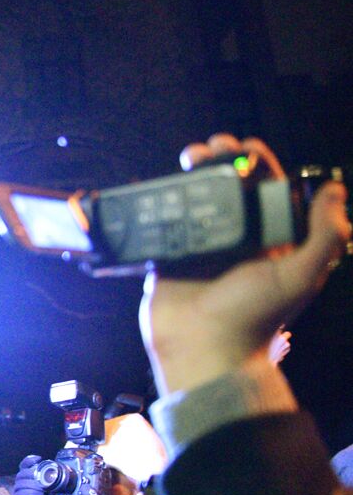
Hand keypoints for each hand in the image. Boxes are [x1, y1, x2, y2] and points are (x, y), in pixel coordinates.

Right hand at [141, 135, 349, 396]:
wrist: (203, 349)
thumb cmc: (254, 317)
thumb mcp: (301, 276)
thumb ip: (324, 235)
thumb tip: (335, 189)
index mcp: (270, 241)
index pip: (267, 190)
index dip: (258, 162)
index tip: (244, 145)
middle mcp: (237, 241)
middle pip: (229, 188)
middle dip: (220, 161)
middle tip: (209, 148)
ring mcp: (201, 248)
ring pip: (196, 199)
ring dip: (192, 174)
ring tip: (187, 158)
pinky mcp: (170, 257)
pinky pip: (165, 223)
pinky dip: (162, 202)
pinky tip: (160, 185)